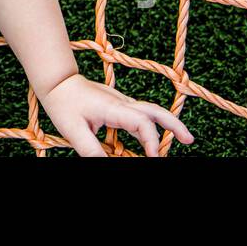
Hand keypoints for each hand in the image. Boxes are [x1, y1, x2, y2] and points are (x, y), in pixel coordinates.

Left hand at [39, 72, 193, 156]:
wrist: (57, 82)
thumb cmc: (63, 104)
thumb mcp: (74, 132)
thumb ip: (92, 151)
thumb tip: (107, 165)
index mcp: (114, 108)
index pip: (142, 123)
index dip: (151, 142)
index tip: (153, 158)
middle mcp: (122, 103)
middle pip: (155, 111)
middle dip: (174, 125)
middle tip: (190, 140)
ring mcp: (122, 103)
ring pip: (151, 111)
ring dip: (166, 125)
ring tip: (182, 140)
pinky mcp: (118, 105)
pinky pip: (140, 115)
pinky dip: (150, 126)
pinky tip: (148, 141)